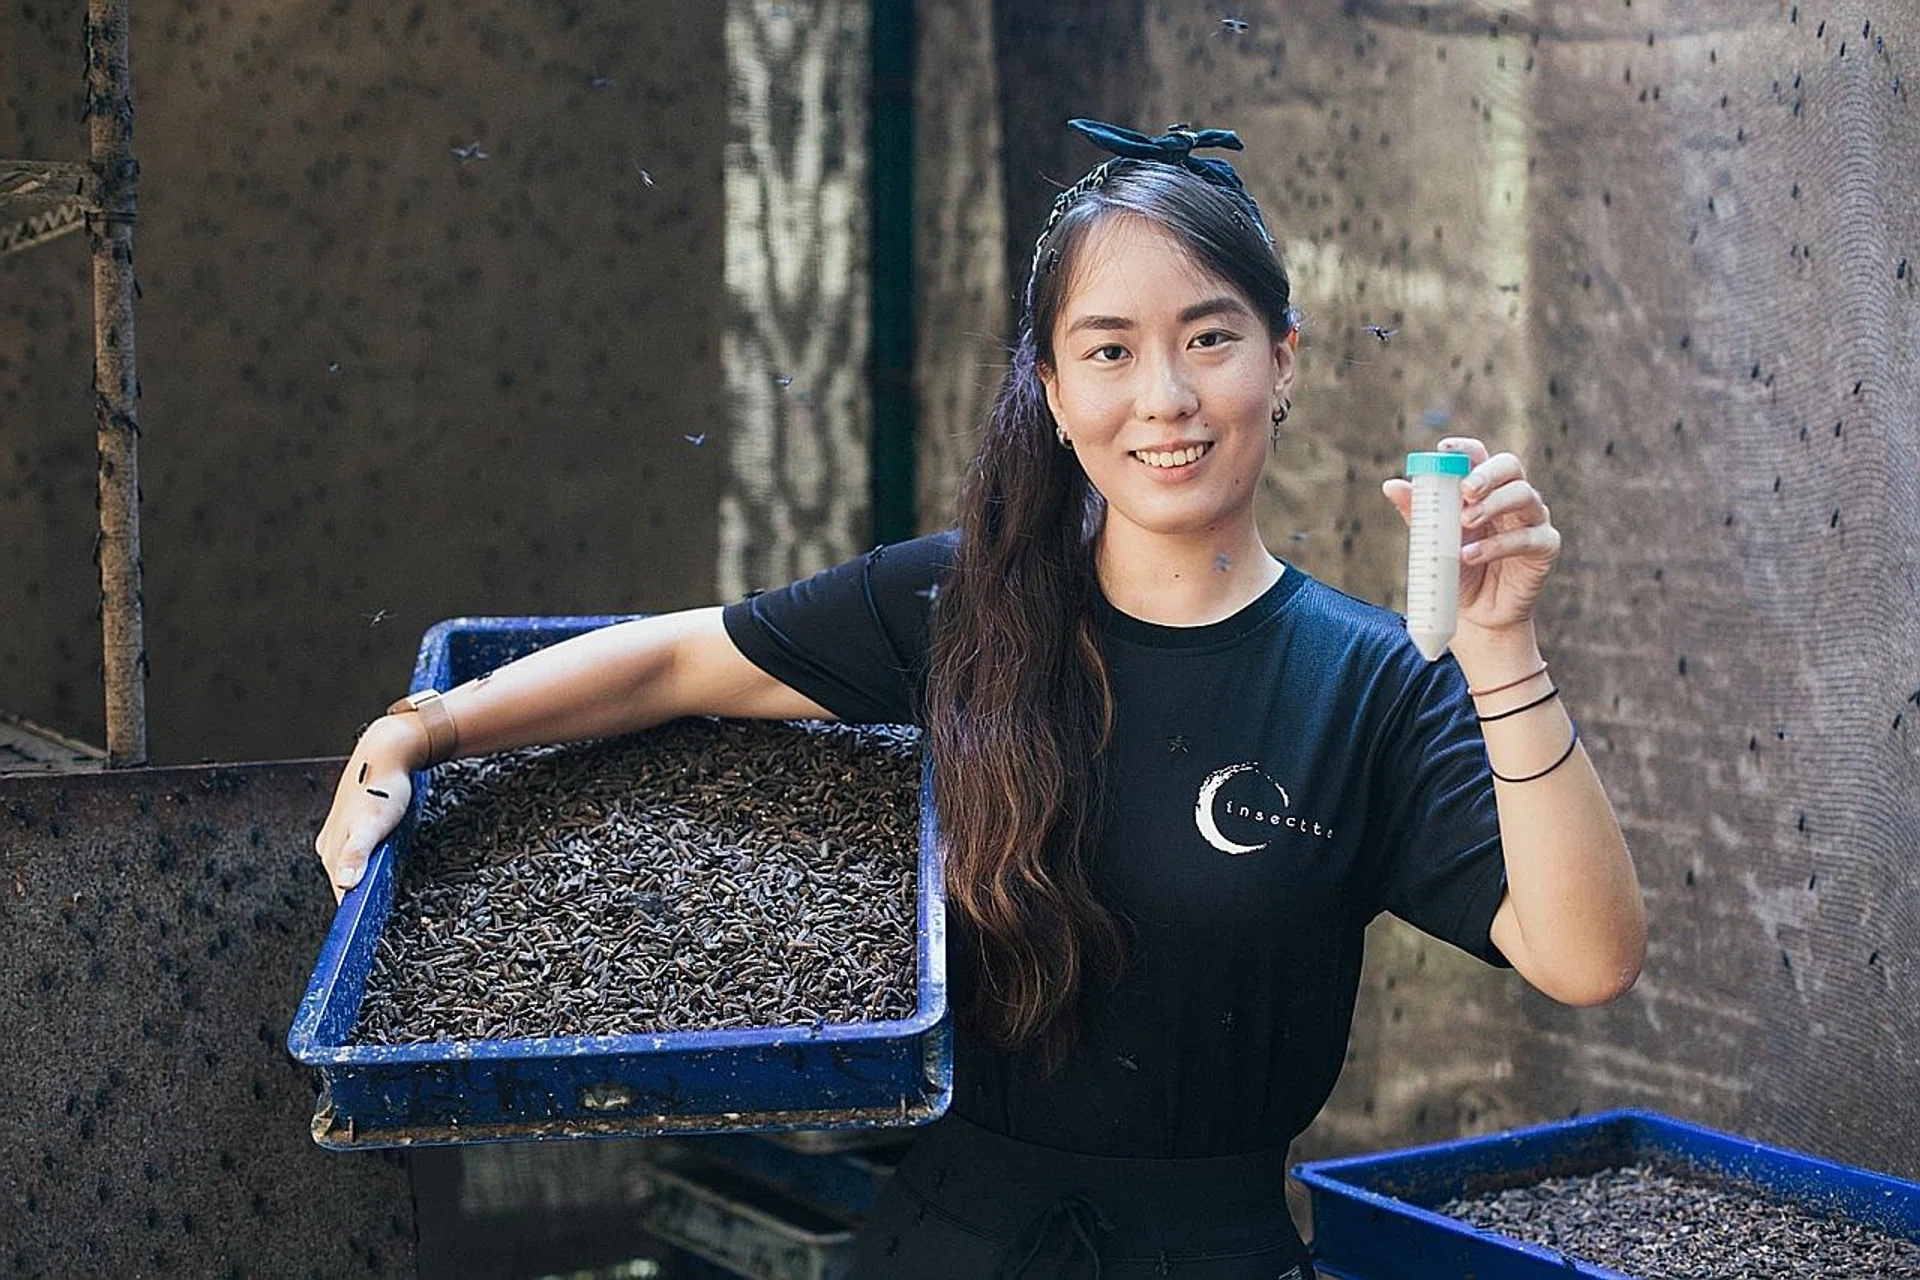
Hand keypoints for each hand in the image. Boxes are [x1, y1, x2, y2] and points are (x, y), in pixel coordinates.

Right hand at [313, 715, 422, 903]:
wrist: (387, 752)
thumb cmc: (383, 787)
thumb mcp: (372, 825)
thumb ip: (358, 855)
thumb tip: (345, 885)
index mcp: (331, 851)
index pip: (341, 894)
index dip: (355, 912)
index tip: (369, 926)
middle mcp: (330, 846)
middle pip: (346, 883)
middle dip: (362, 896)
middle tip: (383, 910)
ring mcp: (339, 836)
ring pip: (352, 868)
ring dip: (366, 879)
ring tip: (384, 889)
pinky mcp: (351, 826)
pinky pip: (359, 853)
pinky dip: (369, 862)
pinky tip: (382, 862)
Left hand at [1381, 436, 1559, 634]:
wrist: (1474, 615)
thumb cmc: (1455, 571)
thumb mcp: (1432, 541)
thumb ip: (1419, 513)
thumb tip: (1391, 485)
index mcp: (1484, 489)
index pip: (1480, 456)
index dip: (1466, 448)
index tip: (1445, 448)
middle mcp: (1512, 497)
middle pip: (1509, 466)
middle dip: (1486, 474)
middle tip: (1465, 490)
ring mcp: (1533, 519)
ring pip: (1524, 495)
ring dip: (1492, 505)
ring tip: (1465, 523)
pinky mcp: (1545, 546)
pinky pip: (1527, 537)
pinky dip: (1497, 545)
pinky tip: (1471, 555)